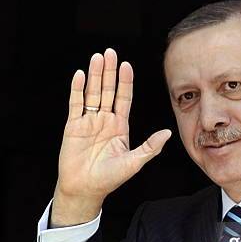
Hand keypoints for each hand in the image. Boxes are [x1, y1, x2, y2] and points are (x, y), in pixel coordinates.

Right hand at [51, 48, 171, 225]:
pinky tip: (79, 75)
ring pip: (92, 93)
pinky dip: (77, 90)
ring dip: (94, 75)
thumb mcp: (134, 162)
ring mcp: (88, 122)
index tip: (126, 65)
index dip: (125, 82)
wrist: (85, 190)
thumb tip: (167, 133)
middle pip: (108, 90)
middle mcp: (104, 120)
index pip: (123, 98)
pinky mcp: (73, 126)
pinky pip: (75, 104)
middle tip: (110, 52)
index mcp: (119, 126)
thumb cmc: (109, 179)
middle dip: (109, 71)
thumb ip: (150, 147)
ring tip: (97, 57)